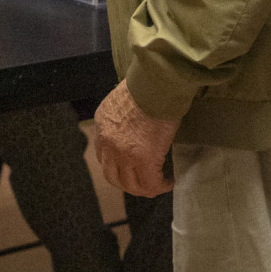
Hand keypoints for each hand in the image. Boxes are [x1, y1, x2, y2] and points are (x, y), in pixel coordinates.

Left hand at [92, 82, 179, 196]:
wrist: (155, 84)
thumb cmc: (145, 85)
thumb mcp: (122, 100)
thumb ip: (122, 117)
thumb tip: (133, 124)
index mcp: (102, 125)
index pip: (102, 155)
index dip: (117, 164)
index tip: (130, 166)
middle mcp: (108, 142)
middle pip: (112, 176)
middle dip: (127, 183)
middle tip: (142, 182)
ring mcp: (124, 154)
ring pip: (130, 185)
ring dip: (144, 188)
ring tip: (157, 184)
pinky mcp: (144, 160)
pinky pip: (150, 184)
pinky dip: (160, 186)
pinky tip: (168, 182)